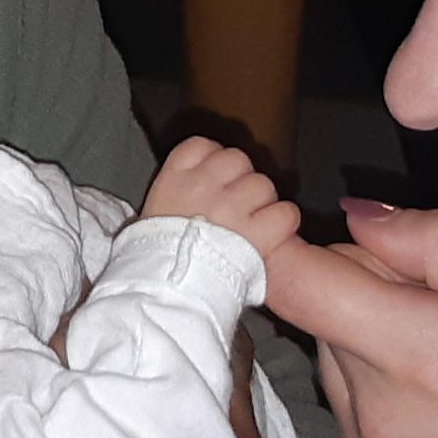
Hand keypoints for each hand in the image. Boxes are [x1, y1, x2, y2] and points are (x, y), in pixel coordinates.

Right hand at [137, 136, 300, 253]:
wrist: (165, 292)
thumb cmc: (156, 260)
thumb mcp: (152, 215)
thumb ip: (177, 192)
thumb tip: (195, 186)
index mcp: (175, 179)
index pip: (202, 146)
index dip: (214, 158)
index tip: (215, 176)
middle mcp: (204, 185)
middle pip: (237, 159)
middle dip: (241, 180)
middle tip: (236, 205)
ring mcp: (231, 207)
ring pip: (264, 184)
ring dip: (263, 203)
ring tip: (250, 225)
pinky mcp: (256, 232)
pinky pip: (285, 212)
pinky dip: (282, 223)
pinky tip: (270, 234)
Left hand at [263, 206, 437, 437]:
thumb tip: (358, 218)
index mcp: (426, 356)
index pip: (295, 281)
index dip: (289, 239)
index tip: (313, 222)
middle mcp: (377, 418)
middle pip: (322, 315)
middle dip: (369, 290)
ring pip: (336, 364)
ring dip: (375, 345)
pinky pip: (352, 418)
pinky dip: (386, 399)